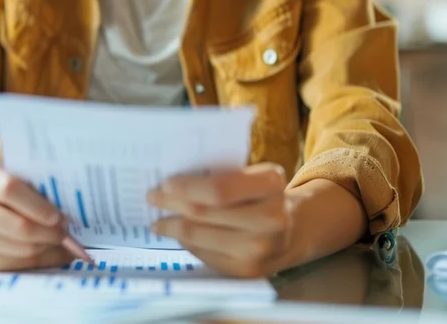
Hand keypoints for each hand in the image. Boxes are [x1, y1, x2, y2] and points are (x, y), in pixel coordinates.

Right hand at [0, 166, 75, 273]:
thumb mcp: (12, 180)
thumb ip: (34, 188)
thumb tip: (69, 209)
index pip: (9, 189)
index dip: (37, 205)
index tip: (59, 215)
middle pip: (17, 225)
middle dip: (49, 232)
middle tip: (66, 232)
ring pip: (20, 249)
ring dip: (47, 248)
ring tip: (59, 242)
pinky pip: (15, 266)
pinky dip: (39, 262)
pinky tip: (48, 253)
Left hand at [147, 163, 293, 277]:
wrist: (294, 230)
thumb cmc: (262, 196)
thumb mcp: (254, 176)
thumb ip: (223, 175)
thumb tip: (172, 183)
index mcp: (271, 184)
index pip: (219, 189)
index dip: (187, 187)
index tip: (165, 183)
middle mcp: (271, 218)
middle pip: (203, 213)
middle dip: (171, 204)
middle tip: (152, 197)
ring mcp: (260, 248)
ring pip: (199, 236)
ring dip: (172, 227)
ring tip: (158, 221)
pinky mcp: (248, 270)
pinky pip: (204, 254)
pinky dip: (186, 243)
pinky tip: (178, 235)